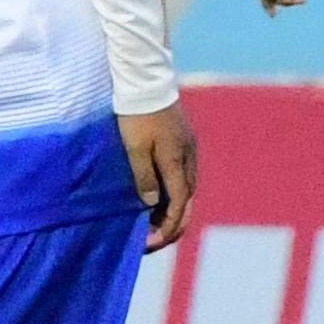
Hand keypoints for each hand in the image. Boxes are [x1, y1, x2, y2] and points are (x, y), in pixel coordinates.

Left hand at [119, 105, 199, 247]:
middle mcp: (189, 160)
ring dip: (172, 212)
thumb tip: (153, 204)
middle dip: (171, 227)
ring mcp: (188, 150)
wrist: (146, 80)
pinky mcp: (183, 143)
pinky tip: (158, 199)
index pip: (179, 206)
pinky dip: (172, 195)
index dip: (166, 228)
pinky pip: (182, 178)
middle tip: (151, 242)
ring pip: (186, 191)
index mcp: (178, 163)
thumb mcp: (134, 148)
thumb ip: (144, 178)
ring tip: (151, 225)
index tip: (149, 243)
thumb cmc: (136, 115)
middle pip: (187, 203)